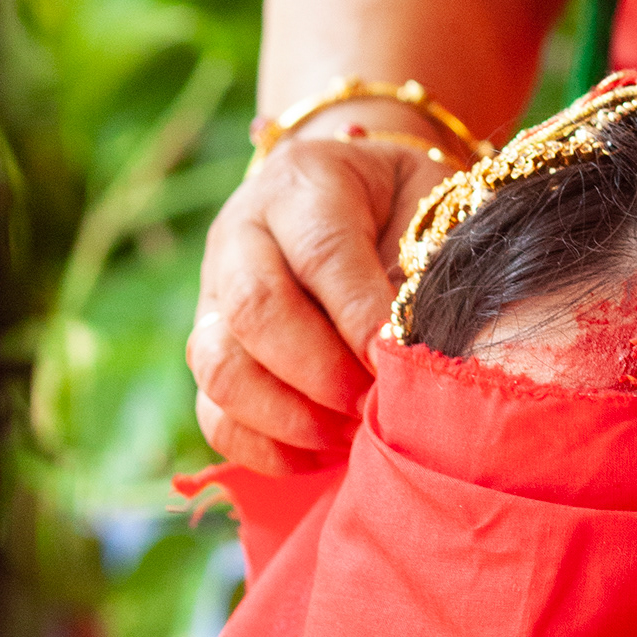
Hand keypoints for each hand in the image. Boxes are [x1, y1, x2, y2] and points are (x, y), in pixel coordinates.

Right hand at [187, 135, 449, 473]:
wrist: (367, 199)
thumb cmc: (411, 211)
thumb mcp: (426, 213)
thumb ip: (419, 274)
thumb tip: (415, 360)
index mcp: (305, 182)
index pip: (321, 252)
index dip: (360, 317)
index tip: (398, 362)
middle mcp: (243, 232)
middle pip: (255, 309)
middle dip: (321, 373)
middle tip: (372, 405)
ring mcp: (214, 293)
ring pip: (219, 365)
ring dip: (288, 416)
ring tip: (349, 433)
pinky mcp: (209, 349)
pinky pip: (212, 411)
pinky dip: (264, 446)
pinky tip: (321, 453)